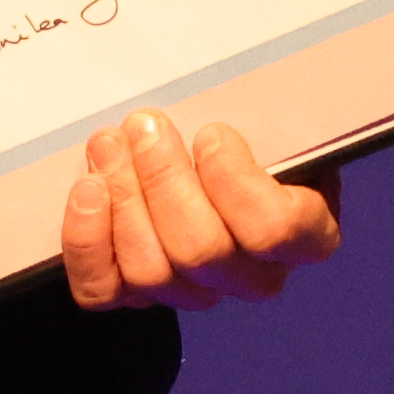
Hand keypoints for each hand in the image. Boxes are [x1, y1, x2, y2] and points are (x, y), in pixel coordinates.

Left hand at [60, 107, 343, 309]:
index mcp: (305, 235)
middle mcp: (253, 277)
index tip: (210, 133)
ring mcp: (194, 293)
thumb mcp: (274, 118)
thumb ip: (265, 115)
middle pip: (202, 249)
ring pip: (152, 272)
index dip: (235, 182)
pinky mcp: (137, 297)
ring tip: (110, 144)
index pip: (277, 230)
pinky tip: (88, 190)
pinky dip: (88, 242)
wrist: (202, 154)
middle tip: (142, 125)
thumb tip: (229, 96)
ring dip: (123, 198)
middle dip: (163, 179)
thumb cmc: (243, 134)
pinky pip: (105, 290)